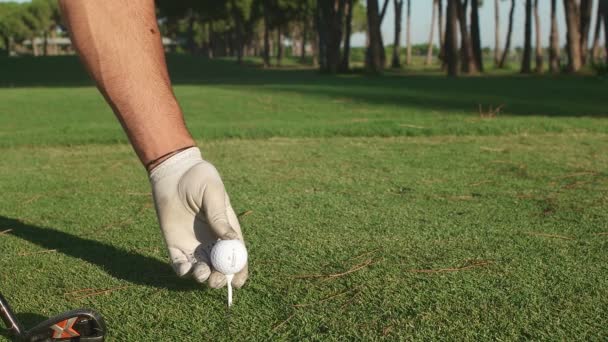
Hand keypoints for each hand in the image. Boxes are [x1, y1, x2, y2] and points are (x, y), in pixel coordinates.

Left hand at [149, 147, 247, 287]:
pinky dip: (183, 271)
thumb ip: (219, 217)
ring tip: (202, 272)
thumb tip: (231, 240)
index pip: (236, 254)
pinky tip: (186, 269)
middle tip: (216, 279)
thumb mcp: (213, 194)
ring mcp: (193, 244)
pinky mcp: (175, 244)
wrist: (174, 172)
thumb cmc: (199, 178)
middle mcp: (212, 240)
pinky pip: (179, 264)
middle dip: (220, 278)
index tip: (238, 281)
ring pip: (201, 269)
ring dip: (203, 276)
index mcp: (227, 229)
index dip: (239, 269)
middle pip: (219, 266)